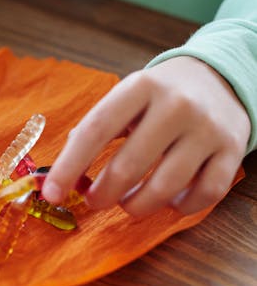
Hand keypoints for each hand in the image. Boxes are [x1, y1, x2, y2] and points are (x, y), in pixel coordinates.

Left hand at [42, 56, 250, 215]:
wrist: (219, 77)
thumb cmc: (160, 97)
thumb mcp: (126, 97)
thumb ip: (95, 129)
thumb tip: (62, 175)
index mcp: (140, 87)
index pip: (96, 130)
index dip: (69, 166)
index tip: (52, 193)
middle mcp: (176, 105)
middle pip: (129, 166)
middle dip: (103, 194)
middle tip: (94, 201)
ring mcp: (207, 128)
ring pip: (165, 188)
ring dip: (137, 205)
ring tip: (129, 203)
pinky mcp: (232, 150)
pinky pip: (204, 195)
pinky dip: (181, 208)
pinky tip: (170, 201)